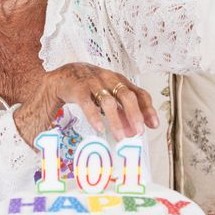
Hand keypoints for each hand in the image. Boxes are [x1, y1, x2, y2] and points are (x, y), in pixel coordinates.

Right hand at [15, 62, 158, 143]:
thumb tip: (133, 130)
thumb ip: (120, 112)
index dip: (148, 109)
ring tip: (120, 137)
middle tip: (138, 132)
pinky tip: (100, 129)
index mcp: (118, 80)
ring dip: (116, 121)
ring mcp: (92, 81)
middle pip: (127, 95)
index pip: (139, 93)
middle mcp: (108, 78)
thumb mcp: (106, 97)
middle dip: (135, 115)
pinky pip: (87, 103)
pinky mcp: (77, 87)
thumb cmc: (87, 87)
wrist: (60, 77)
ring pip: (108, 101)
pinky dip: (94, 117)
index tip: (154, 125)